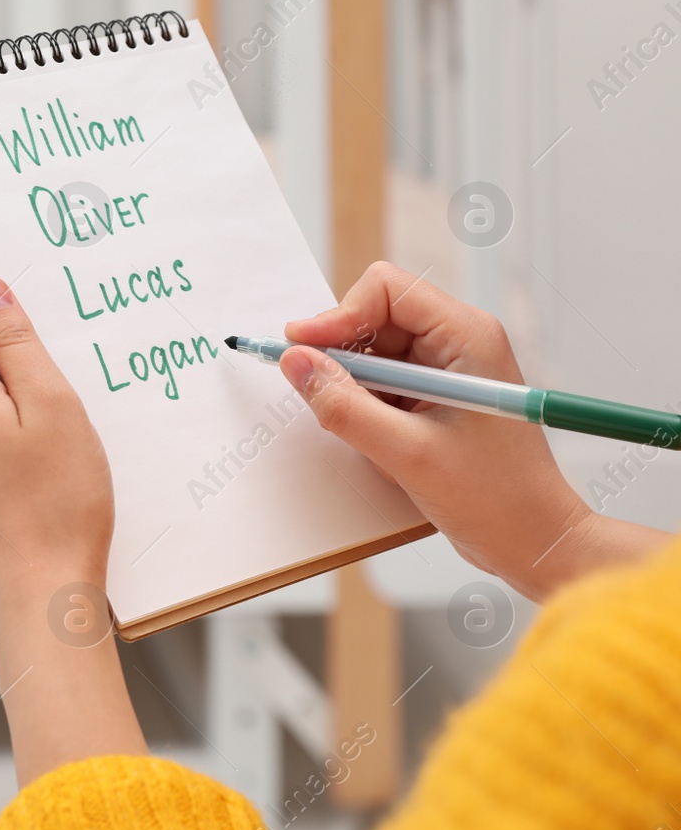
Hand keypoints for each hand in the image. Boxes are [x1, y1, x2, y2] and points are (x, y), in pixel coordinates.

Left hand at [0, 277, 144, 783]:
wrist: (40, 594)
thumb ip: (14, 339)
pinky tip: (53, 449)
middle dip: (7, 341)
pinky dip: (12, 421)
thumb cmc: (57, 504)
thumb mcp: (51, 403)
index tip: (25, 296)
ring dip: (16, 385)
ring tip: (66, 415)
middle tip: (66, 361)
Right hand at [282, 262, 668, 599]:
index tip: (301, 350)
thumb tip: (296, 363)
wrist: (533, 540)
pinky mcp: (437, 396)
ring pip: (374, 352)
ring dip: (354, 386)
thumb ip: (343, 406)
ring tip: (367, 431)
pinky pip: (383, 383)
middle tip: (321, 395)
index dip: (338, 315)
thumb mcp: (406, 453)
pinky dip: (366, 406)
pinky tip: (379, 441)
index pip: (387, 290)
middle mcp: (459, 341)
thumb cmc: (495, 497)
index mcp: (467, 336)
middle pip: (375, 316)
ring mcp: (448, 369)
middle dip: (341, 354)